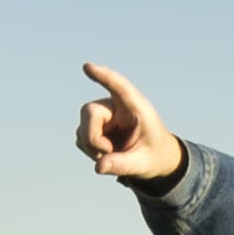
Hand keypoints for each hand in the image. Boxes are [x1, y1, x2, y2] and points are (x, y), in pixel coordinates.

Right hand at [76, 60, 182, 183]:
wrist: (152, 158)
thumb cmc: (152, 155)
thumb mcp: (142, 163)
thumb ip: (122, 164)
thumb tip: (99, 167)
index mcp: (136, 108)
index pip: (119, 87)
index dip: (103, 76)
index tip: (87, 67)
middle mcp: (116, 107)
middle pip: (90, 112)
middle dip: (93, 138)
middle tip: (105, 155)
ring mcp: (103, 115)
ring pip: (82, 128)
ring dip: (93, 148)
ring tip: (113, 156)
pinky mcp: (93, 126)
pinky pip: (81, 138)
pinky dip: (90, 151)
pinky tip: (106, 154)